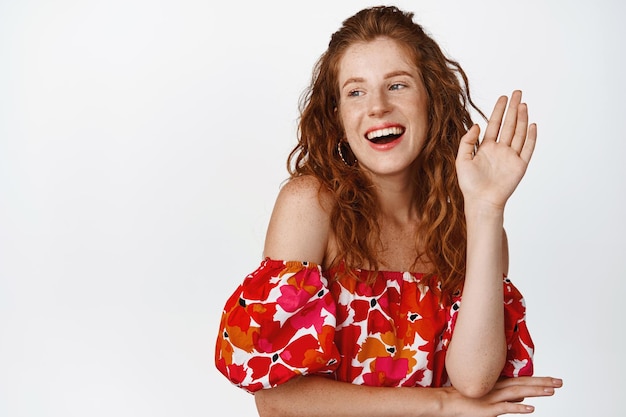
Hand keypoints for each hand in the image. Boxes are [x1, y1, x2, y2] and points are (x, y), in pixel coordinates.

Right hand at [443, 376, 562, 416]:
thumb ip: (508, 397)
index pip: (523, 380)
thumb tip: (523, 398)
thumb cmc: (468, 397)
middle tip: (560, 382)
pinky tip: (531, 409)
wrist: (448, 401)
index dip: (539, 379)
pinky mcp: (488, 409)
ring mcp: (493, 397)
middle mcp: (498, 388)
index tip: (554, 379)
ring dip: (535, 391)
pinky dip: (518, 408)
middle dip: (543, 383)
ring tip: (551, 391)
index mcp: (499, 383)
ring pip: (518, 393)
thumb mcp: (490, 395)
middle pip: (524, 384)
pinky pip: (505, 408)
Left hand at [456, 90, 535, 211]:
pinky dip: (531, 137)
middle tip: (517, 92)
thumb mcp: (462, 160)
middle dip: (512, 109)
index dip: (498, 111)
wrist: (481, 201)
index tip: (503, 97)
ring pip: (519, 133)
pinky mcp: (520, 165)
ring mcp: (511, 157)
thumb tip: (477, 125)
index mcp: (486, 148)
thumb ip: (467, 141)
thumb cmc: (470, 184)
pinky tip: (532, 124)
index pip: (494, 125)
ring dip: (522, 119)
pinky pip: (528, 148)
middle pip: (509, 125)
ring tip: (523, 104)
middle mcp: (500, 150)